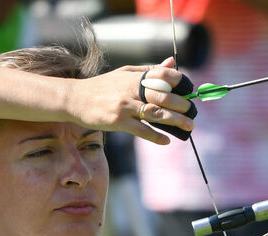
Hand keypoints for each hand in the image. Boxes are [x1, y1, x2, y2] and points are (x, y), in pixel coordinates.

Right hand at [64, 57, 194, 144]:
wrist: (75, 99)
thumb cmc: (102, 87)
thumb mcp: (125, 73)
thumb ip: (149, 70)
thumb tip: (172, 63)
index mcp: (134, 77)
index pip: (162, 75)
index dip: (178, 81)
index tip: (189, 90)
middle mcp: (130, 90)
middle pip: (162, 96)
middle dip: (181, 105)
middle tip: (192, 112)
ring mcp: (124, 106)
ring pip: (155, 113)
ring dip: (175, 121)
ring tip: (188, 127)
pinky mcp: (118, 122)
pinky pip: (141, 130)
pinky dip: (155, 136)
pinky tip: (166, 141)